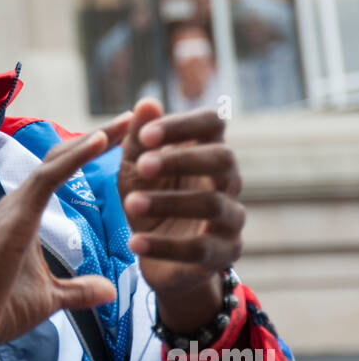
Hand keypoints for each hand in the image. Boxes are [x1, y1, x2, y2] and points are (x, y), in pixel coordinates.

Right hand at [0, 113, 132, 360]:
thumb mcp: (50, 299)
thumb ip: (78, 290)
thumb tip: (109, 290)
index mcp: (25, 215)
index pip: (61, 172)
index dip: (90, 151)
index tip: (124, 137)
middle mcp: (18, 203)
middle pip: (62, 157)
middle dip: (99, 136)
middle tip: (135, 116)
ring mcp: (14, 207)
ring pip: (57, 159)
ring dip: (93, 139)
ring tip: (127, 121)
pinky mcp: (15, 216)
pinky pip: (48, 177)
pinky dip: (75, 156)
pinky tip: (100, 141)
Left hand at [118, 99, 245, 334]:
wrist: (159, 258)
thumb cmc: (150, 201)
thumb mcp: (135, 171)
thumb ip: (139, 140)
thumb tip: (147, 102)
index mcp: (209, 152)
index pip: (213, 123)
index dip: (182, 125)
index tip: (146, 135)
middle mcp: (228, 182)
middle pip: (222, 159)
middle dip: (182, 159)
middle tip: (143, 167)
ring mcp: (231, 219)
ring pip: (213, 204)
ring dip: (168, 202)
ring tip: (130, 203)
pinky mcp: (223, 254)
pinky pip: (199, 249)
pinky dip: (164, 245)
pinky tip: (134, 242)